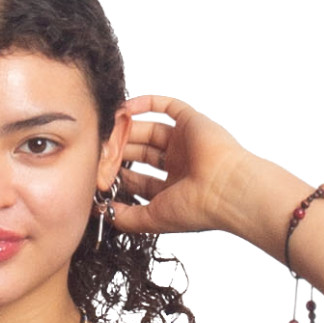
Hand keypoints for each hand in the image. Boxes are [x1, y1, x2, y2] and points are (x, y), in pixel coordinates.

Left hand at [112, 95, 256, 238]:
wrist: (226, 190)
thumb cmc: (195, 209)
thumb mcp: (152, 219)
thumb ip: (126, 218)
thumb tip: (101, 212)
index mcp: (172, 188)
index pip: (139, 180)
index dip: (118, 176)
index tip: (98, 174)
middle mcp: (178, 164)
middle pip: (141, 153)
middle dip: (120, 151)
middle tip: (99, 148)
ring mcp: (185, 142)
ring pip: (149, 130)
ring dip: (128, 129)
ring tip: (107, 129)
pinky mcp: (191, 121)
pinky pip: (167, 105)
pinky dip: (145, 103)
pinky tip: (124, 108)